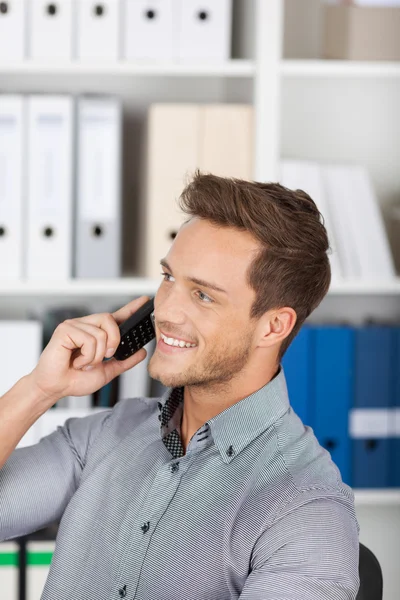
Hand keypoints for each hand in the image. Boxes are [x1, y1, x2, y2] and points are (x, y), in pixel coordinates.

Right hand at [28, 296, 150, 405]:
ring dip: (96, 356)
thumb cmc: (75, 379)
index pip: (117, 316)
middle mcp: (86, 325)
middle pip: (110, 319)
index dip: (131, 308)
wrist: (56, 388)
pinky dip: (86, 356)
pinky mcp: (64, 330)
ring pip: (100, 333)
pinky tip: (76, 362)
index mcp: (96, 333)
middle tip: (106, 356)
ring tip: (84, 363)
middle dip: (113, 340)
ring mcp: (74, 325)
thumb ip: (124, 362)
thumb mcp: (107, 371)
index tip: (145, 300)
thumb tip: (141, 352)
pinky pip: (88, 339)